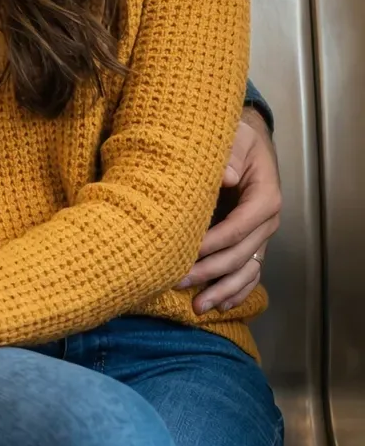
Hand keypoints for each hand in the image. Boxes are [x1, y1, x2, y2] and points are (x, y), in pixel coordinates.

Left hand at [180, 109, 280, 312]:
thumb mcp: (237, 138)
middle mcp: (267, 222)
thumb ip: (231, 156)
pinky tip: (221, 306)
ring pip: (246, 270)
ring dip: (222, 290)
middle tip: (178, 282)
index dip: (214, 243)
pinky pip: (250, 273)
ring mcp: (262, 236)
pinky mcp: (253, 243)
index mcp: (265, 198)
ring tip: (198, 307)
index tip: (188, 253)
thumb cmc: (239, 140)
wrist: (249, 144)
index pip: (239, 227)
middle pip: (240, 254)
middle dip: (210, 272)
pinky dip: (237, 291)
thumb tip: (226, 177)